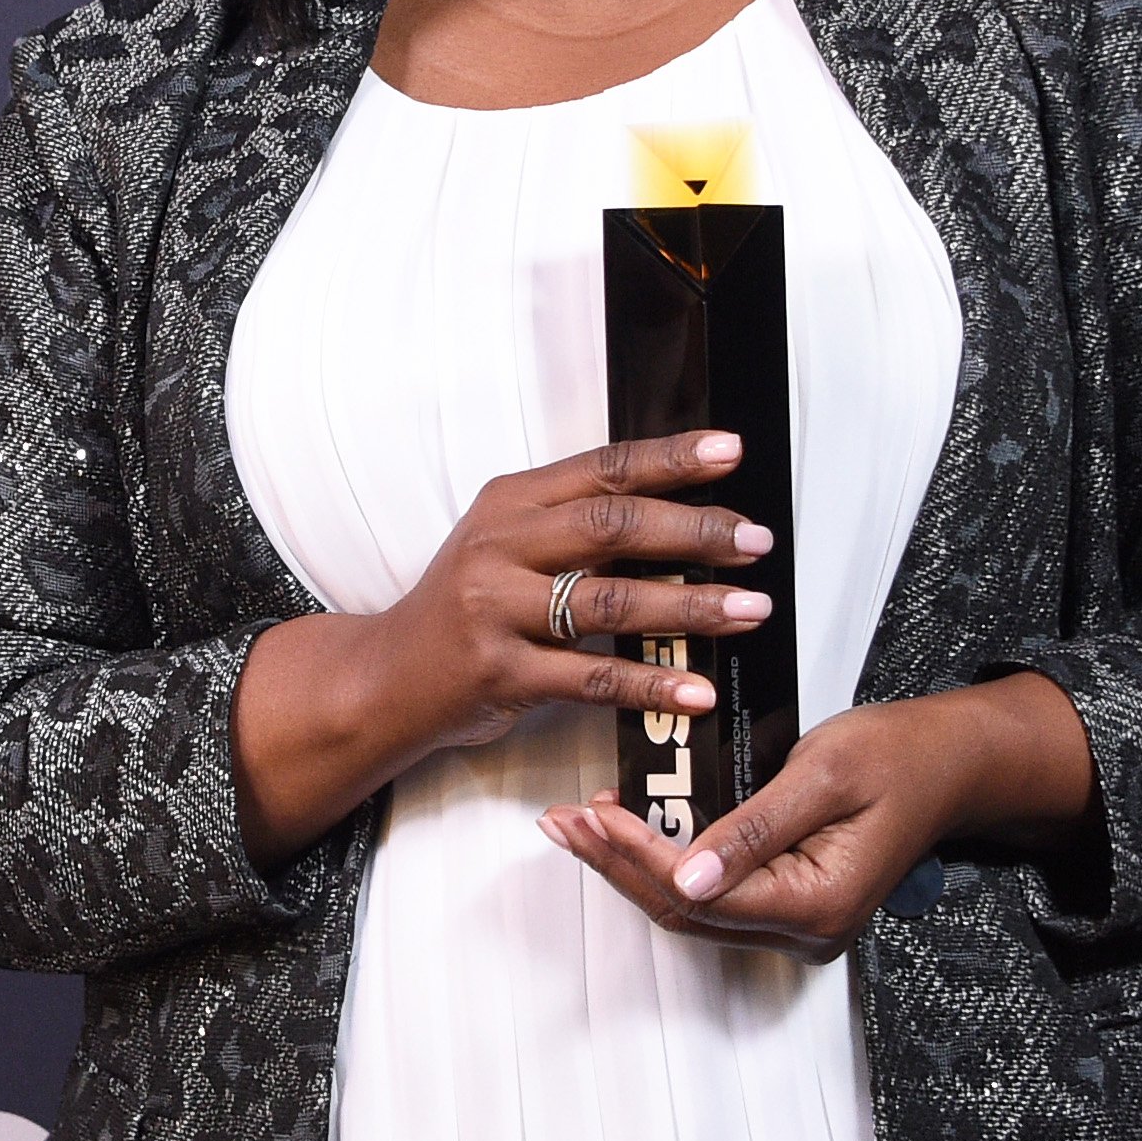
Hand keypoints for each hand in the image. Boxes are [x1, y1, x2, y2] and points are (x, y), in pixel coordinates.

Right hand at [231, 432, 775, 863]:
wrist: (388, 678)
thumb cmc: (464, 607)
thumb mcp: (506, 545)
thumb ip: (574, 524)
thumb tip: (678, 510)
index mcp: (510, 503)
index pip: (602, 469)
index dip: (670, 459)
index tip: (730, 452)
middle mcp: (500, 548)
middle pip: (612, 526)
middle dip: (694, 531)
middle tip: (754, 540)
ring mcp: (496, 611)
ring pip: (610, 603)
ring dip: (690, 606)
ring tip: (750, 608)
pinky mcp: (500, 674)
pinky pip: (591, 680)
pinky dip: (651, 684)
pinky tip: (697, 688)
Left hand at [543, 671, 1096, 963]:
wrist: (953, 761)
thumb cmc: (902, 756)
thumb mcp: (824, 774)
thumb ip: (755, 828)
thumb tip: (690, 875)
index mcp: (818, 902)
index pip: (701, 892)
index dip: (638, 855)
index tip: (593, 816)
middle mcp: (807, 927)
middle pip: (686, 911)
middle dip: (618, 866)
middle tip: (563, 824)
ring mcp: (799, 921)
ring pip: (693, 907)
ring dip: (632, 866)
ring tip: (579, 827)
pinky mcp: (790, 901)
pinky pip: (714, 894)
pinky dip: (667, 863)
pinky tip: (631, 833)